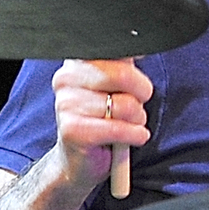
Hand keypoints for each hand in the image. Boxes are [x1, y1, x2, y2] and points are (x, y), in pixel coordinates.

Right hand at [50, 58, 152, 189]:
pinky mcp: (73, 130)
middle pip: (123, 74)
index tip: (138, 75)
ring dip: (137, 118)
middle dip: (141, 92)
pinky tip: (133, 137)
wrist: (77, 161)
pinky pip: (119, 128)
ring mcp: (67, 104)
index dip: (133, 62)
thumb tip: (141, 49)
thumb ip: (123, 64)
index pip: (112, 48)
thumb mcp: (113, 85)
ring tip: (128, 124)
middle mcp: (66, 78)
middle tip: (137, 104)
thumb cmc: (100, 119)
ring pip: (125, 104)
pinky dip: (135, 135)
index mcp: (76, 62)